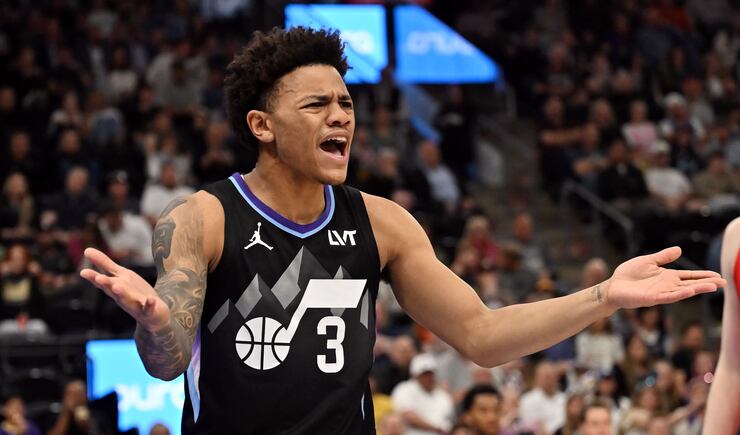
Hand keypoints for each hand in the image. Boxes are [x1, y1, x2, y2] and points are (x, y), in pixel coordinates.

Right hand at [80, 248, 169, 331]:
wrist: (153, 315)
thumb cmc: (132, 293)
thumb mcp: (120, 275)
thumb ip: (104, 264)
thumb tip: (87, 250)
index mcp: (115, 287)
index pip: (103, 282)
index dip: (94, 277)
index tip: (83, 272)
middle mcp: (122, 297)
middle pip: (112, 290)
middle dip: (106, 284)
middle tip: (99, 278)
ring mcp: (135, 304)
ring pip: (127, 299)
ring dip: (122, 293)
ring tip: (117, 287)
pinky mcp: (149, 310)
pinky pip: (149, 308)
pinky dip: (149, 304)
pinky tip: (151, 299)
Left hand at [606, 247, 725, 309]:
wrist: (613, 286)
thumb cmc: (628, 275)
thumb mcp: (648, 261)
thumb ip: (663, 257)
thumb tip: (679, 249)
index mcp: (667, 276)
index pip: (690, 276)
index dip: (703, 276)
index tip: (718, 276)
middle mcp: (667, 285)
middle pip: (691, 284)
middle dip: (707, 284)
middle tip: (724, 283)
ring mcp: (661, 292)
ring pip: (683, 291)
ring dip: (698, 289)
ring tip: (713, 286)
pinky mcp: (653, 298)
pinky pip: (669, 296)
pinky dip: (681, 293)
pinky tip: (691, 290)